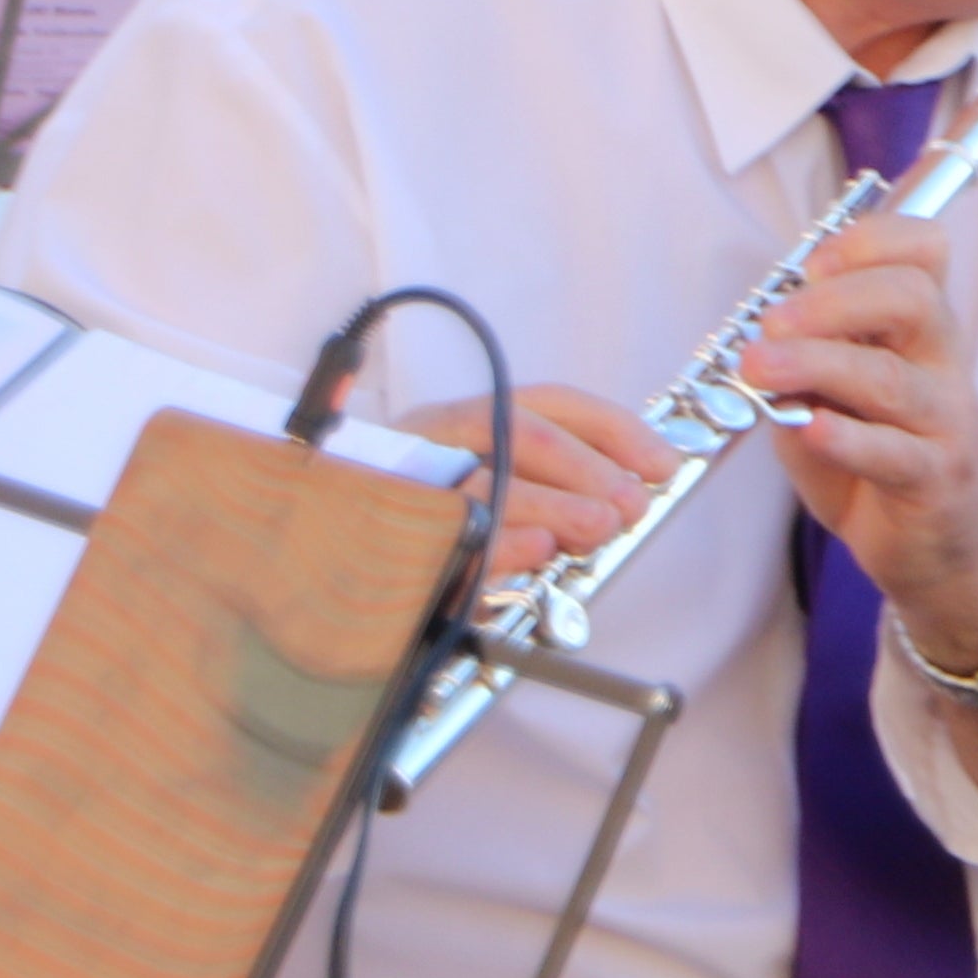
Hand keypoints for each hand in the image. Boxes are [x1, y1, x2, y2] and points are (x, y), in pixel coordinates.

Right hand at [390, 385, 672, 582]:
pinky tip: (537, 551)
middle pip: (520, 432)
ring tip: (600, 527)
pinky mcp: (379, 536)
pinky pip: (445, 539)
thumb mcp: (493, 502)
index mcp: (460, 421)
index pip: (547, 404)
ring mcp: (399, 482)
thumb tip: (627, 499)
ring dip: (554, 505)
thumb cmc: (422, 536)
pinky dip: (497, 544)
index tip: (665, 465)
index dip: (614, 430)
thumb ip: (549, 492)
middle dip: (590, 468)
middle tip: (633, 507)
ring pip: (485, 482)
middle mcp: (428, 439)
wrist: (311, 574)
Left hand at [741, 214, 977, 671]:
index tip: (811, 262)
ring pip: (890, 378)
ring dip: (818, 364)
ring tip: (758, 368)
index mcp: (920, 329)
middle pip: (912, 298)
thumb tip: (758, 332)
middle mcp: (944, 363)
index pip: (924, 251)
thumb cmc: (874, 457)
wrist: (932, 548)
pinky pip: (892, 453)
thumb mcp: (830, 394)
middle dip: (834, 299)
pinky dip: (845, 437)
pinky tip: (806, 427)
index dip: (872, 240)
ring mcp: (945, 422)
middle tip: (770, 321)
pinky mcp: (934, 480)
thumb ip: (803, 360)